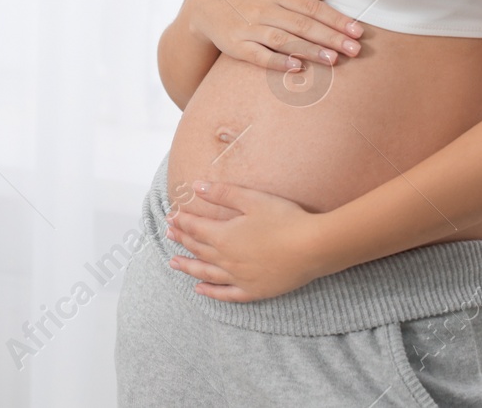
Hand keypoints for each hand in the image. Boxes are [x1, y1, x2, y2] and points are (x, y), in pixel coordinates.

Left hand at [163, 180, 332, 301]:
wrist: (313, 247)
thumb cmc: (285, 219)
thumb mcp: (252, 199)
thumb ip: (222, 193)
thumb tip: (196, 186)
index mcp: (224, 236)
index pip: (196, 228)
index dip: (182, 222)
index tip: (171, 216)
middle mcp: (227, 260)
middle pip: (198, 249)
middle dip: (182, 240)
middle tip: (169, 233)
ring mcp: (239, 278)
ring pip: (206, 273)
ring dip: (188, 267)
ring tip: (173, 263)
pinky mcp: (254, 291)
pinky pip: (226, 295)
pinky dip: (210, 293)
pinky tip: (200, 290)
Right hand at [186, 0, 363, 72]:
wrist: (203, 5)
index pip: (311, 7)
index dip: (336, 19)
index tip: (357, 31)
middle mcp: (263, 8)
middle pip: (302, 24)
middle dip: (331, 37)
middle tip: (355, 49)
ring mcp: (249, 28)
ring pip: (284, 40)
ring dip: (310, 50)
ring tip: (334, 60)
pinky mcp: (236, 45)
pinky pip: (259, 55)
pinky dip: (277, 62)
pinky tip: (296, 67)